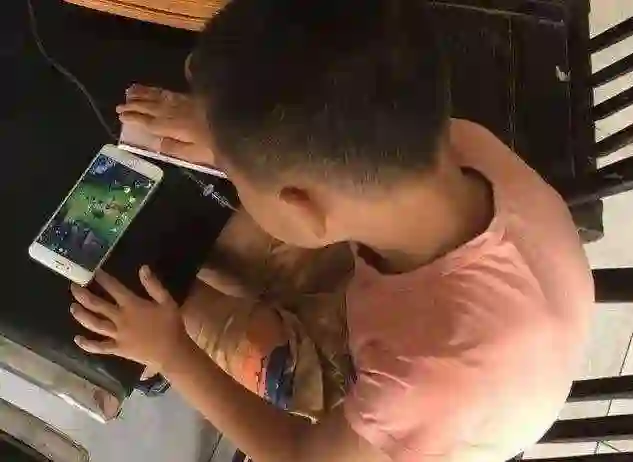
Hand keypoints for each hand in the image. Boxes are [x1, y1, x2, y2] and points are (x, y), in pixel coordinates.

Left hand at [70, 266, 190, 371]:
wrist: (172, 352)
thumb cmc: (171, 325)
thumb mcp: (167, 301)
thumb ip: (153, 285)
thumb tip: (142, 268)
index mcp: (132, 305)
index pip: (114, 288)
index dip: (103, 279)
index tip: (94, 272)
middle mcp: (120, 318)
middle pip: (97, 305)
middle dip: (84, 295)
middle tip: (73, 287)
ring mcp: (117, 335)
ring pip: (94, 324)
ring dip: (82, 315)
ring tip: (72, 307)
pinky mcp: (118, 349)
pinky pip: (99, 347)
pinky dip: (87, 344)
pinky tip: (77, 339)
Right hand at [117, 84, 214, 165]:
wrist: (242, 125)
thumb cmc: (220, 146)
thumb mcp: (199, 154)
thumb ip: (177, 149)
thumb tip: (157, 143)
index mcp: (178, 128)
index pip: (152, 123)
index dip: (136, 119)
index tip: (122, 116)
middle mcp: (179, 112)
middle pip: (154, 108)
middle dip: (136, 106)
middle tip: (119, 105)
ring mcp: (187, 103)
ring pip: (161, 97)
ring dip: (144, 95)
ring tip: (129, 92)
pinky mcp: (196, 98)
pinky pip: (172, 93)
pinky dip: (159, 90)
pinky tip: (155, 90)